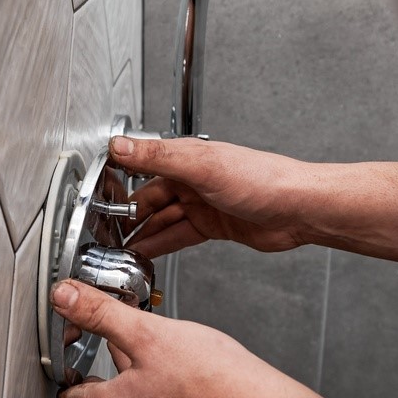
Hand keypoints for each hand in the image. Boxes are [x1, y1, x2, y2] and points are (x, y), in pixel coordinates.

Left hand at [52, 279, 397, 397]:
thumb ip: (101, 314)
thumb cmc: (214, 381)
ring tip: (156, 343)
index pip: (72, 395)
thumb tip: (65, 297)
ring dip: (140, 370)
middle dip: (110, 361)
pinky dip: (166, 384)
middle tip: (116, 333)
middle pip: (107, 393)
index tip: (68, 348)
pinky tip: (185, 366)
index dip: (66, 368)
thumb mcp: (148, 333)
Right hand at [112, 136, 312, 257]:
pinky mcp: (213, 225)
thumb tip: (121, 145)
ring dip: (142, 234)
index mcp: (186, 158)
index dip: (119, 183)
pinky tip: (147, 252)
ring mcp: (202, 203)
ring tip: (120, 249)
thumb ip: (158, 157)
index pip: (142, 167)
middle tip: (106, 233)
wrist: (300, 208)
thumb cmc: (264, 180)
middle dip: (127, 216)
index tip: (97, 197)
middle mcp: (192, 179)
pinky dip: (161, 244)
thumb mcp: (202, 166)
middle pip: (149, 199)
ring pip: (162, 220)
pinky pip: (178, 235)